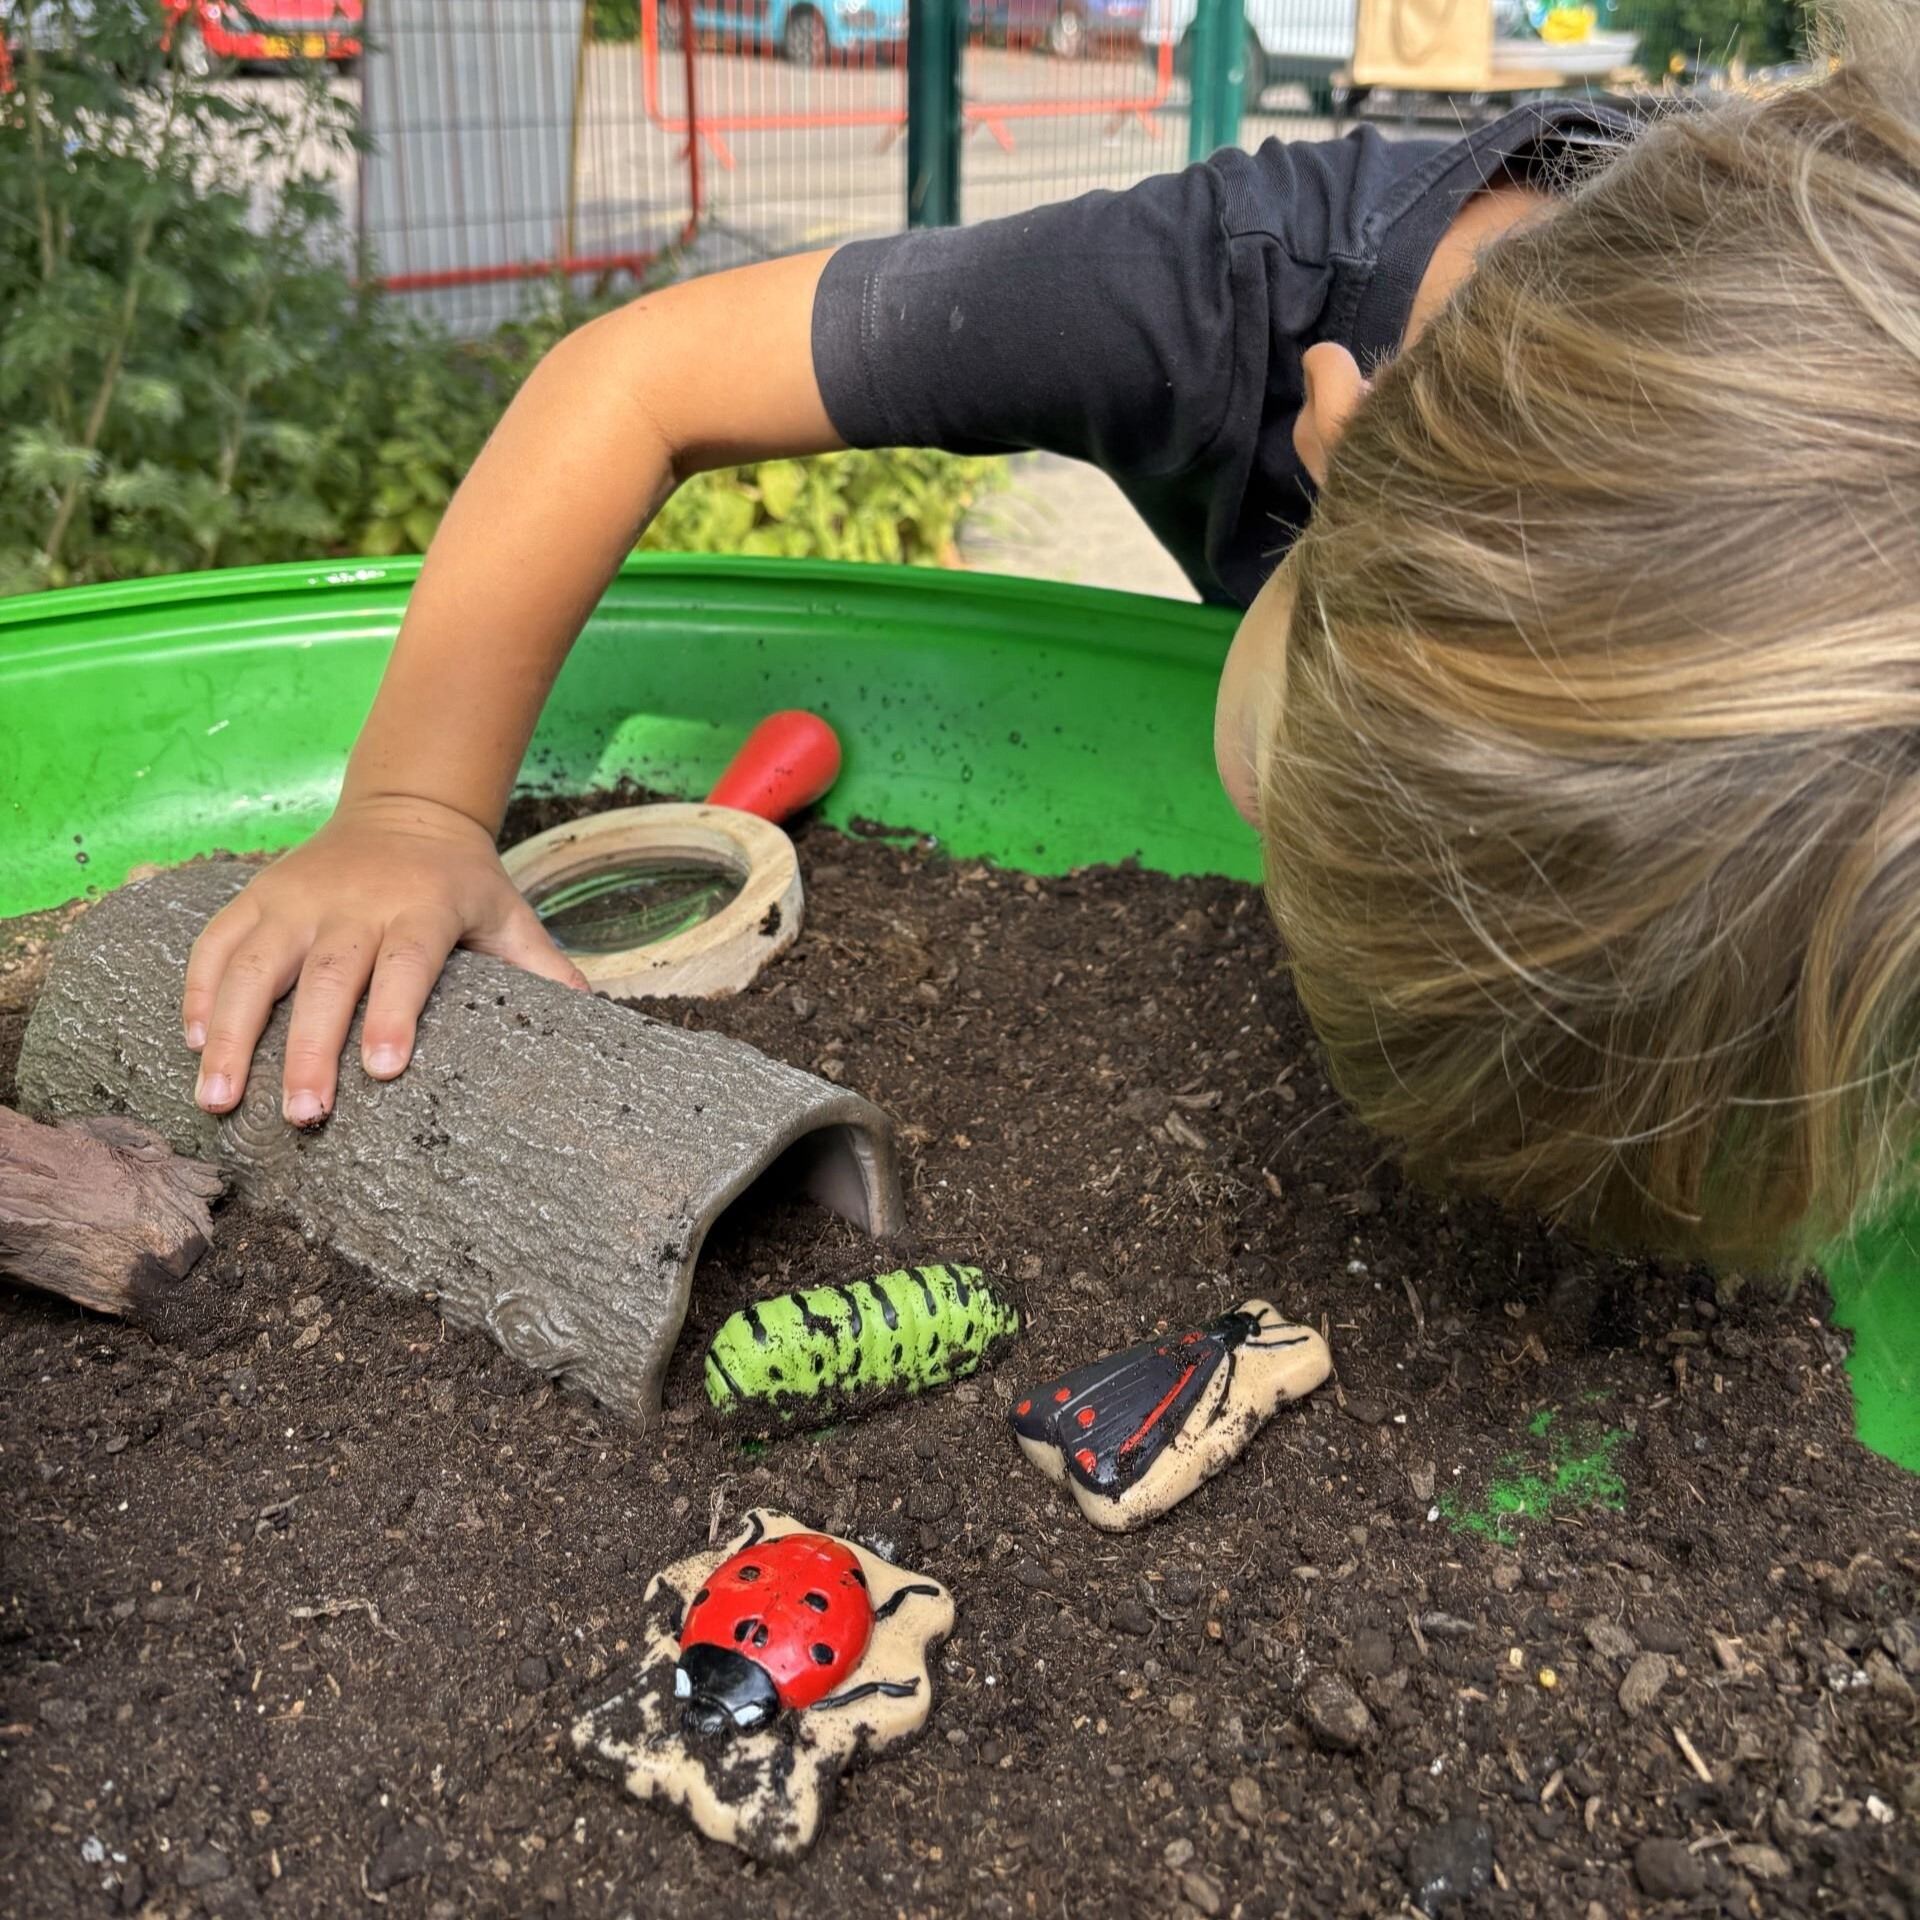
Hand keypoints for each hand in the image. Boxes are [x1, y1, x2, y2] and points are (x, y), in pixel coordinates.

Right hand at [181, 794, 587, 1124]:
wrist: (406, 809)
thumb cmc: (462, 881)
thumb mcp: (509, 912)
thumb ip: (541, 964)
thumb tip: (591, 1015)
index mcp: (420, 908)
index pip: (407, 964)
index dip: (394, 1013)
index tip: (383, 1070)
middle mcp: (352, 901)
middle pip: (325, 977)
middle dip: (308, 1048)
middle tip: (301, 1115)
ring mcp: (296, 897)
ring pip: (252, 964)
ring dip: (230, 1032)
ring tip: (216, 1099)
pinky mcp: (256, 896)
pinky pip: (215, 944)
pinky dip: (197, 991)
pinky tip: (192, 1044)